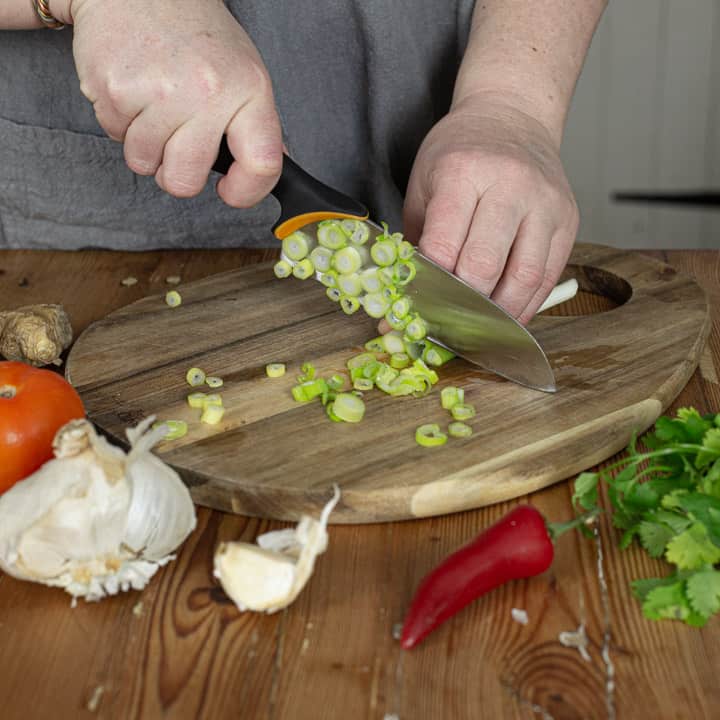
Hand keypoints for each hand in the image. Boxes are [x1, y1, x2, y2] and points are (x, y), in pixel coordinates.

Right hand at [68, 0, 282, 206]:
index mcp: (249, 90)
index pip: (263, 164)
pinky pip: (114, 135)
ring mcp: (160, 90)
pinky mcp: (117, 87)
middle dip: (176, 173)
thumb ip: (256, 123)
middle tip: (176, 142)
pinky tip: (133, 88)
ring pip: (145, 163)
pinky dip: (120, 121)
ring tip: (153, 105)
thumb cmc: (195, 34)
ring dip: (145, 146)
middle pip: (186, 180)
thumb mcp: (243, 71)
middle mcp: (208, 92)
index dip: (247, 192)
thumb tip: (273, 167)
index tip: (230, 191)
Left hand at [403, 92, 578, 324]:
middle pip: (485, 266)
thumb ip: (419, 238)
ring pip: (523, 279)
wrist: (513, 116)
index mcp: (464, 172)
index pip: (444, 246)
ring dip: (497, 316)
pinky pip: (547, 278)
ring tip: (476, 332)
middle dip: (461, 307)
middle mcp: (511, 186)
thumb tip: (411, 296)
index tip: (414, 310)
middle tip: (444, 328)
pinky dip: (525, 306)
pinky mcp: (568, 222)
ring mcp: (546, 204)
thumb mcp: (423, 184)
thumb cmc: (460, 153)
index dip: (428, 287)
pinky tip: (505, 318)